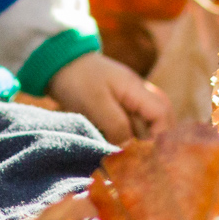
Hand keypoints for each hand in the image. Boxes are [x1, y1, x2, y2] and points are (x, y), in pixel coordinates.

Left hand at [47, 52, 172, 145]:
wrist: (56, 63)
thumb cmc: (76, 79)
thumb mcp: (95, 103)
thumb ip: (117, 125)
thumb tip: (131, 147)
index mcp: (136, 89)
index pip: (163, 113)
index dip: (161, 134)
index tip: (146, 152)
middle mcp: (136, 94)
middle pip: (157, 121)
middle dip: (150, 140)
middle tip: (135, 156)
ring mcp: (126, 100)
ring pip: (142, 126)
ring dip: (134, 140)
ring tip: (121, 152)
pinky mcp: (115, 107)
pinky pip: (127, 125)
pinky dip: (122, 136)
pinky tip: (111, 144)